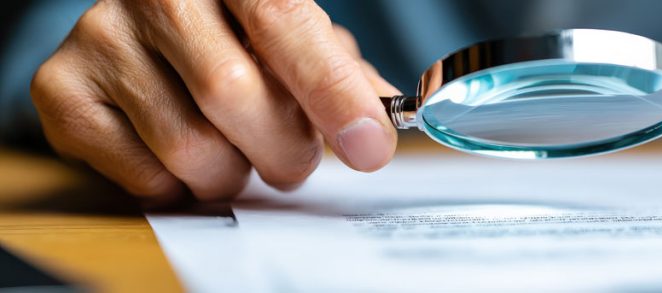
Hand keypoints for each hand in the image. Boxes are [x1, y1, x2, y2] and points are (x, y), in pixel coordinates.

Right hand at [31, 0, 400, 203]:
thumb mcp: (296, 38)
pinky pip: (142, 174)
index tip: (369, 146)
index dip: (331, 92)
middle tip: (294, 161)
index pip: (284, 24)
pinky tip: (184, 156)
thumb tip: (379, 125)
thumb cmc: (235, 34)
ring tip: (236, 151)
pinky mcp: (62, 89)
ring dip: (232, 171)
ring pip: (188, 146)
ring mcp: (101, 36)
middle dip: (283, 149)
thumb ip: (340, 76)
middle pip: (232, 92)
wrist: (146, 25)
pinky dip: (180, 185)